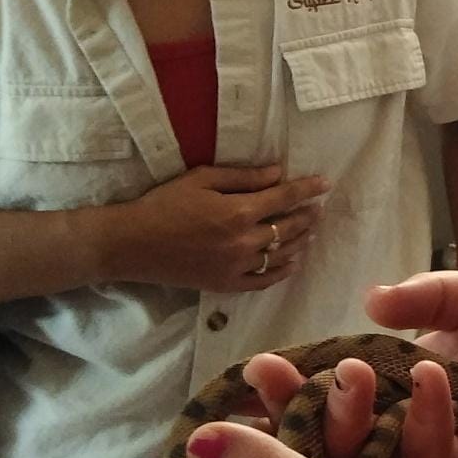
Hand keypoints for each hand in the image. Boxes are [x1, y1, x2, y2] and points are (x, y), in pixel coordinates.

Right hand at [106, 164, 328, 290]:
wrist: (133, 244)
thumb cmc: (164, 204)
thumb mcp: (202, 179)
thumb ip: (243, 177)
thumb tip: (277, 172)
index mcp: (238, 212)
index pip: (284, 198)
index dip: (307, 189)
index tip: (325, 184)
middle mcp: (243, 241)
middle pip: (288, 228)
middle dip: (307, 216)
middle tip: (318, 208)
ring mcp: (236, 267)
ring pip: (280, 255)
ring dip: (300, 241)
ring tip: (311, 232)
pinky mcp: (226, 285)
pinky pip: (263, 281)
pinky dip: (282, 272)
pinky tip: (293, 262)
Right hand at [243, 272, 457, 457]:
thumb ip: (433, 295)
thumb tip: (371, 301)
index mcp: (399, 387)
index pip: (333, 386)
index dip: (296, 378)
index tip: (259, 363)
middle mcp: (401, 430)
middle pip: (330, 429)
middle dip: (295, 405)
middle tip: (267, 379)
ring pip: (362, 456)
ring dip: (345, 419)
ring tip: (346, 377)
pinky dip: (424, 418)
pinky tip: (433, 379)